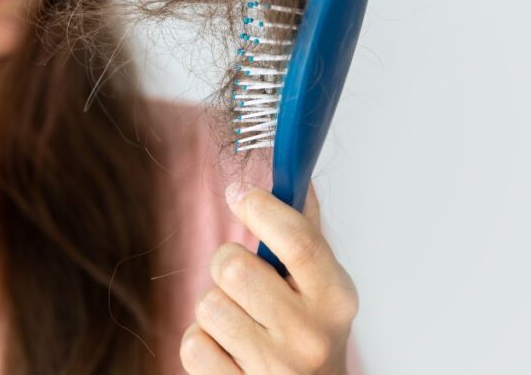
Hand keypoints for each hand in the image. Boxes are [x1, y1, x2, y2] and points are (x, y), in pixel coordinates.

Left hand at [180, 181, 358, 373]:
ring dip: (215, 307)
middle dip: (226, 263)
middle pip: (233, 267)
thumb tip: (294, 174)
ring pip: (208, 305)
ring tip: (240, 321)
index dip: (262, 208)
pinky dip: (203, 343)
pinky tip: (228, 350)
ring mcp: (277, 370)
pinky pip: (193, 344)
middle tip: (240, 277)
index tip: (241, 194)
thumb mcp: (322, 286)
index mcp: (336, 298)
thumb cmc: (311, 335)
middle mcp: (312, 336)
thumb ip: (305, 231)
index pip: (299, 240)